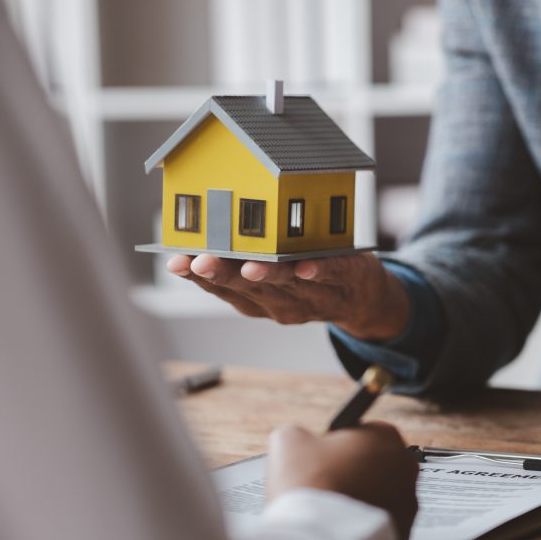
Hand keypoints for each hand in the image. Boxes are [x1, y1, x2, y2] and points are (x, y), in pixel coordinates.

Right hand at [167, 253, 409, 340]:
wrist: (364, 300)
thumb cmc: (308, 281)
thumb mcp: (269, 278)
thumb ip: (238, 264)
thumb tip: (195, 236)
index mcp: (259, 300)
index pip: (223, 288)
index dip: (198, 277)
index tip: (176, 262)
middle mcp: (282, 303)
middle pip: (250, 289)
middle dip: (223, 275)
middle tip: (200, 262)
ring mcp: (313, 295)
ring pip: (287, 285)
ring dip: (268, 275)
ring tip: (249, 266)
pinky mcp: (345, 278)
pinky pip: (330, 275)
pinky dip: (317, 272)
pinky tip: (305, 267)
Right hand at [267, 423, 418, 539]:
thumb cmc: (311, 486)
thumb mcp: (290, 440)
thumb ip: (299, 432)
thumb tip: (300, 441)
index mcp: (385, 436)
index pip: (360, 433)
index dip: (335, 446)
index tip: (319, 459)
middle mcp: (406, 468)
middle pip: (372, 466)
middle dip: (349, 474)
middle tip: (321, 486)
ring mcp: (409, 505)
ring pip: (378, 497)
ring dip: (356, 501)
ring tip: (327, 512)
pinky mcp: (404, 535)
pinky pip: (378, 526)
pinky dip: (361, 528)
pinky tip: (338, 531)